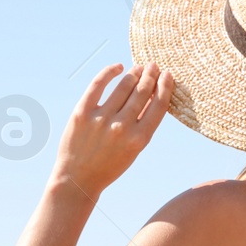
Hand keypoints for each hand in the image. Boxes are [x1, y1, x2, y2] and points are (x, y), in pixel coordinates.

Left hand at [53, 63, 174, 198]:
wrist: (78, 179)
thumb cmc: (110, 165)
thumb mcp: (134, 150)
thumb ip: (143, 125)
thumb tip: (151, 96)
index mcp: (140, 139)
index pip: (158, 105)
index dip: (165, 87)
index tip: (167, 76)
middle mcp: (122, 127)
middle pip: (142, 92)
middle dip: (151, 76)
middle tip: (154, 66)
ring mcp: (101, 119)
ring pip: (123, 86)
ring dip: (134, 73)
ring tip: (138, 68)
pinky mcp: (82, 113)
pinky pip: (98, 85)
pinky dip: (109, 72)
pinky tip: (117, 67)